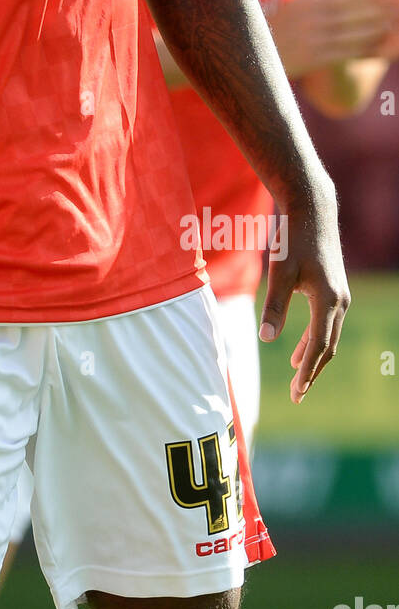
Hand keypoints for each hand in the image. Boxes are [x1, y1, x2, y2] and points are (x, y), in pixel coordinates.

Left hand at [257, 196, 348, 403]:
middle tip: (297, 396)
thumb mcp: (280, 272)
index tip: (297, 393)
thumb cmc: (293, 239)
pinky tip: (297, 350)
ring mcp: (340, 296)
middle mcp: (339, 301)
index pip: (318, 346)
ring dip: (313, 358)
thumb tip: (267, 339)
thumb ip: (275, 306)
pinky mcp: (335, 290)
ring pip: (329, 337)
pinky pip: (327, 324)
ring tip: (297, 380)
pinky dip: (314, 340)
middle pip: (327, 347)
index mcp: (328, 300)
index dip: (307, 372)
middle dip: (312, 373)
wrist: (313, 212)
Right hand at [268, 0, 398, 76]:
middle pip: (349, 7)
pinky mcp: (313, 56)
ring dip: (372, 26)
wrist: (250, 54)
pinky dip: (362, 48)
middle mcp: (309, 15)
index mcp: (305, 0)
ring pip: (349, 29)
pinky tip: (377, 47)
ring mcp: (311, 35)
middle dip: (376, 4)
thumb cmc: (277, 29)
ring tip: (392, 24)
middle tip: (397, 1)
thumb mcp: (296, 4)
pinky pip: (343, 50)